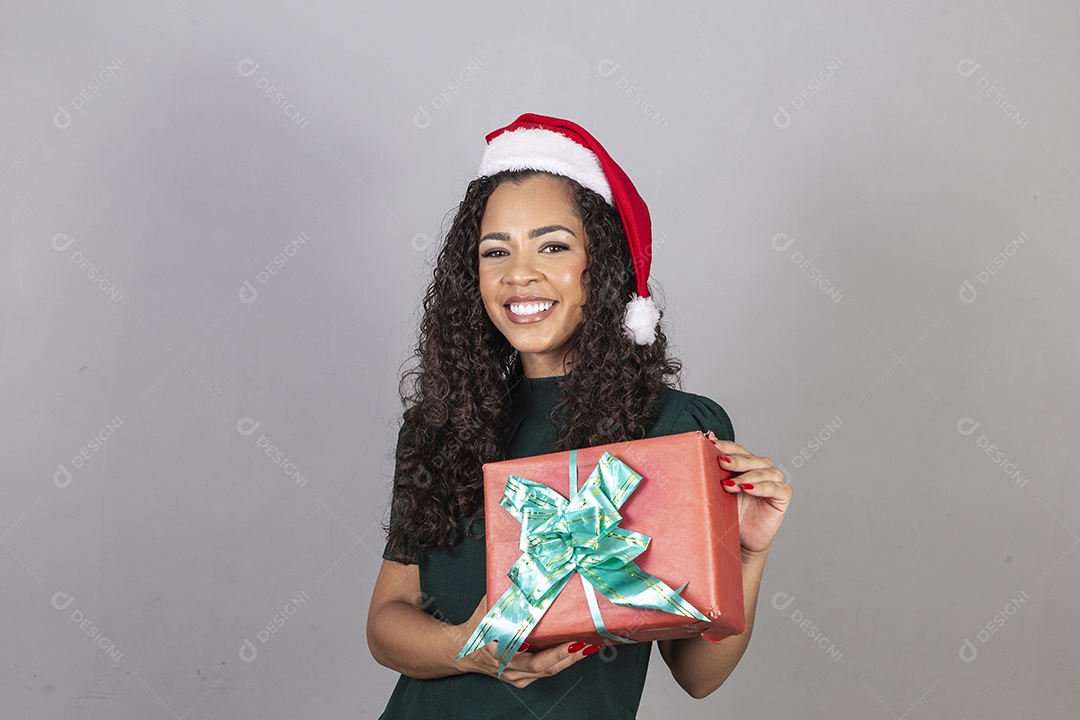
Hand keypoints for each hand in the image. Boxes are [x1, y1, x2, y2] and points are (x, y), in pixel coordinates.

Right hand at [454, 594, 601, 687]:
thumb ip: (507, 595)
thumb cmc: (477, 626)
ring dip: (569, 660)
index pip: (522, 654)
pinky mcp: (523, 678)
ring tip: (590, 646)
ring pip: (546, 671)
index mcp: (496, 649)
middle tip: (585, 642)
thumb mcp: (488, 607)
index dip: (543, 651)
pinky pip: (546, 672)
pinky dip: (562, 662)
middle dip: (565, 655)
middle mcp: (507, 667)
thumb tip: (526, 571)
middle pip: (541, 666)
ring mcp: (516, 676)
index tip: (562, 642)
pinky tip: (578, 651)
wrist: (462, 649)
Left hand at [706, 431, 791, 555]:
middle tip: (721, 462)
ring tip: (730, 484)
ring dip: (745, 477)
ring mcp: (775, 480)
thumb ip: (715, 467)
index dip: (724, 447)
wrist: (743, 538)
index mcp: (747, 463)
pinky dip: (760, 487)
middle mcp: (762, 468)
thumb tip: (707, 439)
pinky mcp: (783, 494)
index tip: (710, 445)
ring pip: (762, 471)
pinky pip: (773, 488)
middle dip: (735, 460)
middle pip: (750, 459)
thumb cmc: (732, 512)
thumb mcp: (720, 489)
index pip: (736, 449)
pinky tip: (748, 489)